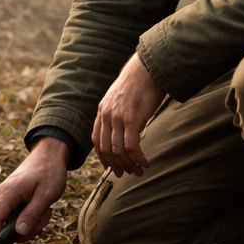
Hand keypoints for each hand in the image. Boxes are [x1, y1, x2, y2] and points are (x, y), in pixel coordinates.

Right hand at [0, 137, 69, 241]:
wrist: (50, 154)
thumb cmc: (49, 171)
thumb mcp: (45, 195)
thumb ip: (31, 214)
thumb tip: (19, 232)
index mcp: (8, 193)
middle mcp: (3, 194)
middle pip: (6, 224)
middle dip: (27, 228)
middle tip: (44, 220)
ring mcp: (7, 195)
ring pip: (14, 220)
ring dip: (31, 221)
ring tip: (46, 210)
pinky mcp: (13, 196)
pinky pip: (18, 213)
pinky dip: (31, 214)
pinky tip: (42, 207)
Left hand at [92, 53, 163, 176]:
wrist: (146, 70)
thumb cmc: (138, 84)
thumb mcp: (119, 98)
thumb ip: (117, 113)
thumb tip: (122, 130)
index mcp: (102, 111)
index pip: (97, 140)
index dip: (103, 157)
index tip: (110, 167)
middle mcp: (106, 116)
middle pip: (106, 149)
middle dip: (115, 165)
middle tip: (125, 174)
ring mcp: (118, 118)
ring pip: (119, 150)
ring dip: (129, 164)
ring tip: (138, 171)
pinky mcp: (131, 119)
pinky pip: (131, 146)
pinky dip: (137, 158)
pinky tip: (145, 162)